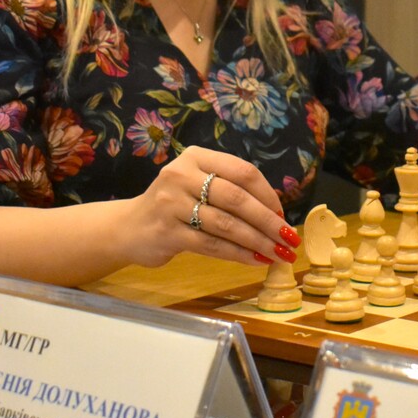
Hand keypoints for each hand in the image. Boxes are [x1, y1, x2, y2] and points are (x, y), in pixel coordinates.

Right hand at [124, 145, 298, 267]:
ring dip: (257, 241)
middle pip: (237, 198)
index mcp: (196, 156)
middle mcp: (181, 175)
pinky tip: (256, 260)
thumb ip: (230, 190)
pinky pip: (212, 245)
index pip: (243, 172)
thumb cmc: (174, 206)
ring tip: (278, 253)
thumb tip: (277, 215)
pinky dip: (238, 254)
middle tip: (289, 238)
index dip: (268, 195)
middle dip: (268, 221)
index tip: (283, 215)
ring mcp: (171, 203)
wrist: (129, 227)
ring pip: (226, 224)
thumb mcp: (198, 185)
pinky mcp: (167, 232)